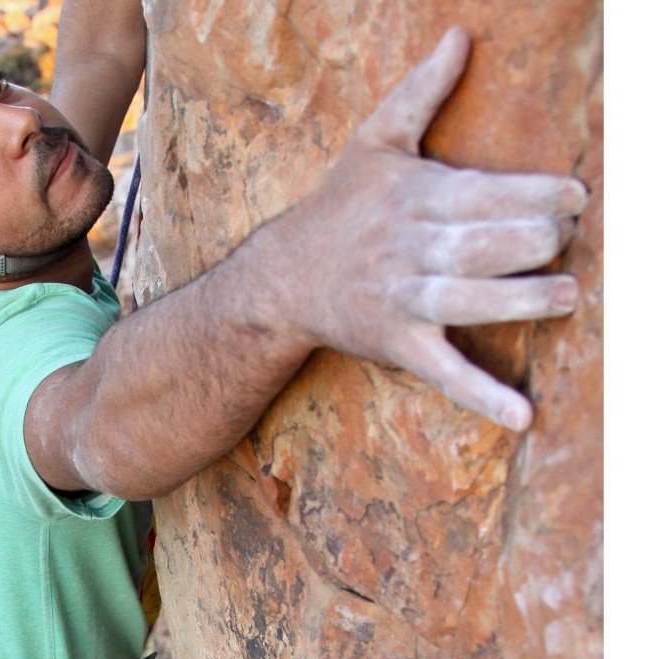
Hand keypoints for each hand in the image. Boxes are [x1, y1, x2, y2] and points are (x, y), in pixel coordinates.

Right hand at [257, 27, 586, 430]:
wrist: (285, 278)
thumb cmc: (340, 207)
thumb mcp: (374, 143)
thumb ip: (421, 93)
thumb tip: (459, 32)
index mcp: (413, 198)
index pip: (483, 192)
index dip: (534, 193)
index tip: (576, 195)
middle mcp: (408, 248)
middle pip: (478, 243)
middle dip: (531, 240)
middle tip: (570, 240)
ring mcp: (402, 300)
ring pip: (464, 300)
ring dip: (516, 300)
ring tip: (566, 297)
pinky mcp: (397, 345)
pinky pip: (444, 371)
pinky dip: (481, 395)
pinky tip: (522, 417)